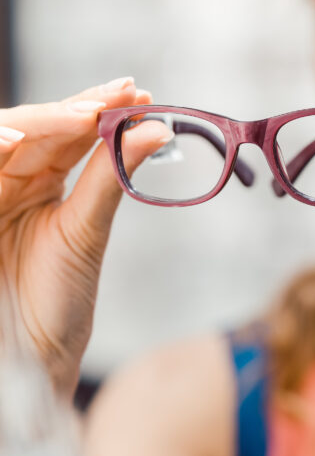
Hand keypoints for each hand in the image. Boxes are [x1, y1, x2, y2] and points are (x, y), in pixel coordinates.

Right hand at [0, 79, 172, 396]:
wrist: (28, 360)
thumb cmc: (57, 305)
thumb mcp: (87, 233)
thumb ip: (112, 178)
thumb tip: (158, 130)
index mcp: (40, 183)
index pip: (68, 134)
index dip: (99, 108)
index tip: (140, 94)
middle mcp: (8, 181)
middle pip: (35, 126)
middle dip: (75, 107)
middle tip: (118, 97)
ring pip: (4, 137)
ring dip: (41, 120)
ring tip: (82, 116)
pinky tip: (21, 139)